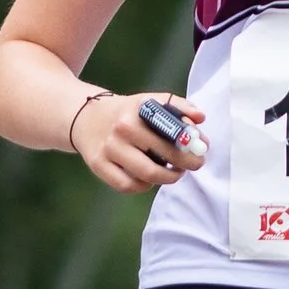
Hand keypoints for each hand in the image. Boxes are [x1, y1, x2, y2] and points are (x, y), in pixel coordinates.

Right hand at [72, 90, 206, 191]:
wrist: (86, 118)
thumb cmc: (128, 113)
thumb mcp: (150, 102)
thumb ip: (178, 107)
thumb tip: (200, 118)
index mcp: (139, 109)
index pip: (173, 129)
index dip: (191, 143)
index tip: (202, 150)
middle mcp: (123, 128)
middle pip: (164, 156)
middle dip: (186, 164)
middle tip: (194, 165)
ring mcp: (109, 148)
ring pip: (148, 175)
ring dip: (168, 177)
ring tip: (174, 171)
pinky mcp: (99, 165)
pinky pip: (129, 186)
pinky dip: (144, 186)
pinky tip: (149, 178)